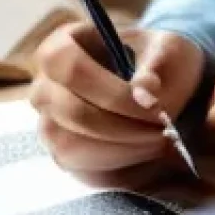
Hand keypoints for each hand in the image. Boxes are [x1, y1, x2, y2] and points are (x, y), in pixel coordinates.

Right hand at [30, 23, 204, 188]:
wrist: (161, 85)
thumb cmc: (158, 59)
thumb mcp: (167, 49)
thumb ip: (157, 64)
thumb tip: (145, 89)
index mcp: (64, 44)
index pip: (68, 67)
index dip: (110, 90)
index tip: (152, 103)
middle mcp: (46, 85)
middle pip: (72, 113)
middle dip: (123, 126)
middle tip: (165, 128)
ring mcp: (50, 123)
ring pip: (72, 148)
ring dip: (122, 149)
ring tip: (161, 139)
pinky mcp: (62, 154)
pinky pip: (83, 170)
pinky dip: (120, 165)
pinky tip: (148, 151)